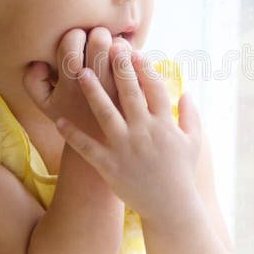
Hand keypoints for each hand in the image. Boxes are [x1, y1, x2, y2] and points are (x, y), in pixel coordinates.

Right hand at [23, 27, 130, 142]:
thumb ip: (32, 82)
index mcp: (69, 85)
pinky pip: (139, 65)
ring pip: (121, 50)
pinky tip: (130, 58)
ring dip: (118, 42)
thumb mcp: (46, 106)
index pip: (70, 44)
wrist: (105, 148)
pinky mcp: (136, 96)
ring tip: (114, 46)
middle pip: (99, 41)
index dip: (75, 34)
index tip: (78, 39)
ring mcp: (118, 91)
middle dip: (99, 32)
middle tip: (99, 36)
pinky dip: (136, 55)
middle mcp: (95, 87)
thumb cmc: (74, 119)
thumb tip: (39, 62)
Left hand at [54, 42, 202, 224]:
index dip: (144, 68)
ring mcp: (126, 149)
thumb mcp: (194, 142)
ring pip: (106, 115)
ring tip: (80, 72)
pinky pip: (88, 148)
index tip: (134, 51)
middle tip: (108, 46)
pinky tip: (59, 121)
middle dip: (119, 68)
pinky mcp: (110, 166)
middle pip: (130, 94)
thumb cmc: (182, 173)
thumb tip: (187, 92)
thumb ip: (191, 116)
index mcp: (164, 125)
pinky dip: (73, 135)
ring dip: (93, 92)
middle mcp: (145, 133)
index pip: (154, 89)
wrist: (171, 208)